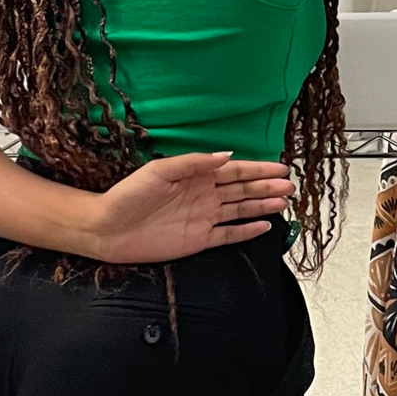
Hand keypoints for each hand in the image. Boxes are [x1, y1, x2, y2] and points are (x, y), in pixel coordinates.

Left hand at [86, 153, 293, 266]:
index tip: (281, 169)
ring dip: (262, 206)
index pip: (235, 172)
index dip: (259, 170)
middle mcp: (204, 196)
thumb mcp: (160, 170)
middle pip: (243, 190)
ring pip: (241, 210)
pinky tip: (263, 226)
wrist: (107, 229)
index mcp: (196, 177)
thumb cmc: (128, 196)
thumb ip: (194, 163)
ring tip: (284, 202)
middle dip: (267, 187)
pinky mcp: (198, 240)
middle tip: (289, 187)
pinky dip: (246, 231)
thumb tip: (227, 155)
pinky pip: (228, 235)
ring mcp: (203, 218)